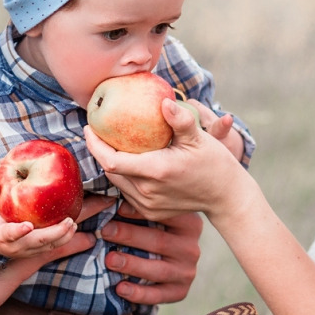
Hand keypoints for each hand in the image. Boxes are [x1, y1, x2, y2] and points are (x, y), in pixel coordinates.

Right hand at [0, 180, 80, 257]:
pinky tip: (72, 228)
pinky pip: (52, 247)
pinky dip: (63, 239)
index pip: (11, 234)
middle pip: (37, 242)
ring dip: (63, 237)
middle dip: (54, 233)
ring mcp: (28, 251)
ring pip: (48, 247)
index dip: (19, 231)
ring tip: (73, 224)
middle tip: (68, 221)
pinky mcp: (36, 252)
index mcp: (2, 236)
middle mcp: (16, 247)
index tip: (29, 225)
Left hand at [85, 97, 256, 222]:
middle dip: (101, 151)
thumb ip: (180, 120)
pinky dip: (125, 177)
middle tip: (99, 131)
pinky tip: (130, 162)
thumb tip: (165, 102)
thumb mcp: (200, 137)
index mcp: (156, 171)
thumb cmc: (214, 162)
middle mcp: (148, 192)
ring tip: (113, 144)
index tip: (89, 128)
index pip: (111, 161)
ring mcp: (148, 206)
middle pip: (111, 170)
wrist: (225, 195)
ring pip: (118, 182)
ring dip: (113, 164)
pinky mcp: (151, 213)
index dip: (95, 145)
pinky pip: (128, 193)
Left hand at [103, 211, 202, 304]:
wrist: (168, 262)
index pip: (165, 216)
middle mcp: (191, 248)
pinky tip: (120, 288)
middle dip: (130, 236)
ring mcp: (187, 271)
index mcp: (189, 224)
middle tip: (105, 231)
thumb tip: (115, 195)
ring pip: (158, 269)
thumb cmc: (153, 231)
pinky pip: (159, 295)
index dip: (140, 212)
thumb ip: (140, 208)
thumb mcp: (154, 216)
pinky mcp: (180, 291)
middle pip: (159, 242)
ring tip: (109, 260)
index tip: (118, 207)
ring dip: (132, 265)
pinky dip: (139, 293)